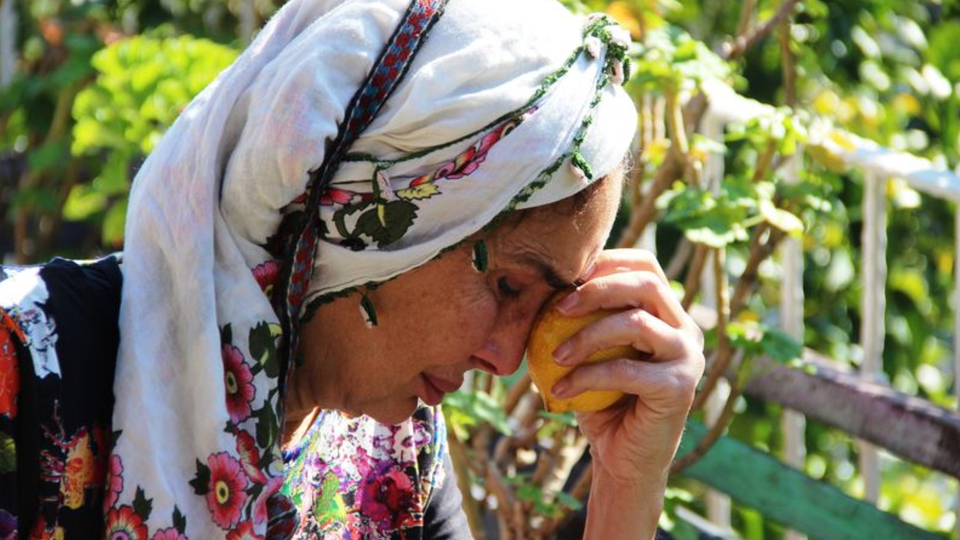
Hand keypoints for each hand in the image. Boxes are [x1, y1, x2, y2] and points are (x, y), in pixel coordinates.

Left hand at [549, 249, 704, 486]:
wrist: (623, 459)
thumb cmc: (600, 402)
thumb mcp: (587, 354)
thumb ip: (579, 319)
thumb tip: (539, 281)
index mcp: (668, 313)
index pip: (645, 266)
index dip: (607, 260)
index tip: (566, 274)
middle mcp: (686, 329)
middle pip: (647, 284)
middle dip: (597, 288)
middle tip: (557, 308)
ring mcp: (688, 357)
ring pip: (636, 323)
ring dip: (587, 335)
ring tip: (554, 355)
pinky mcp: (680, 388)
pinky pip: (626, 370)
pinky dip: (587, 376)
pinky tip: (560, 389)